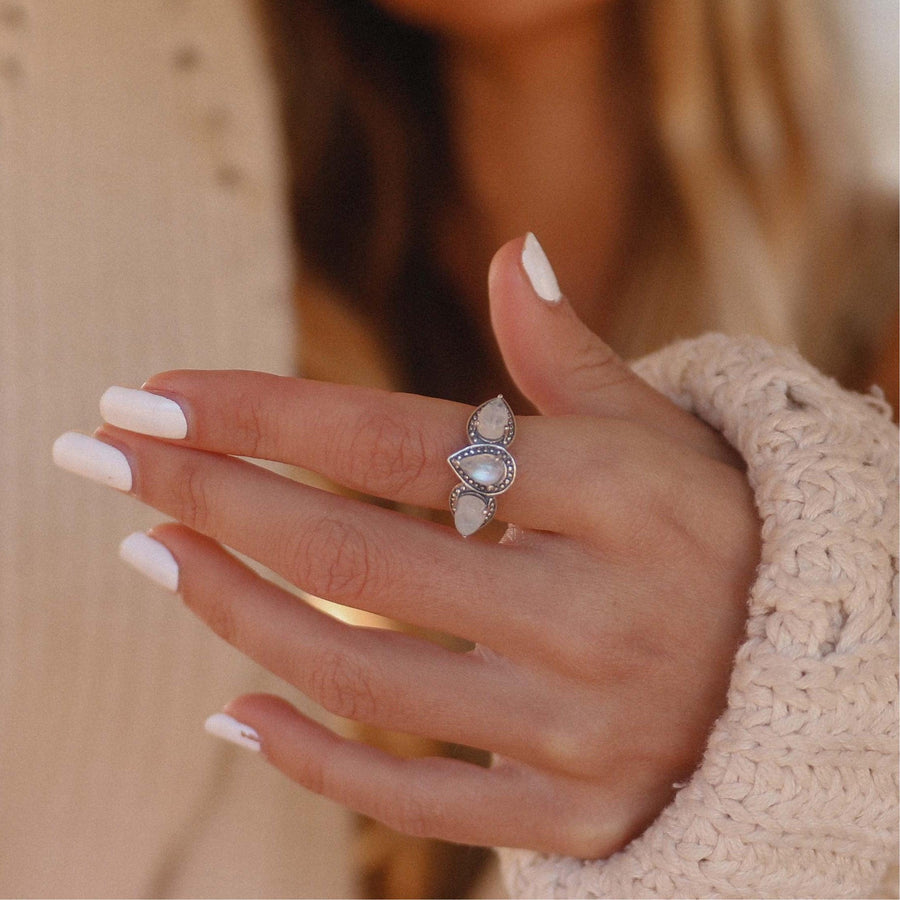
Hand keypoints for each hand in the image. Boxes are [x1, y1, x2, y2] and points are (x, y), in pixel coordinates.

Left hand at [91, 236, 758, 856]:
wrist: (800, 674)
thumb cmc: (706, 528)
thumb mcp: (656, 430)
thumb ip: (569, 353)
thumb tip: (514, 249)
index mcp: (614, 494)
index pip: (397, 443)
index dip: (261, 414)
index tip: (153, 394)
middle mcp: (597, 612)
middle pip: (354, 555)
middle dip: (211, 497)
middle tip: (109, 457)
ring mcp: (581, 727)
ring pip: (361, 673)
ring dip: (233, 610)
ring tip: (154, 552)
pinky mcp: (571, 812)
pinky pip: (409, 800)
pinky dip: (305, 758)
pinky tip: (226, 707)